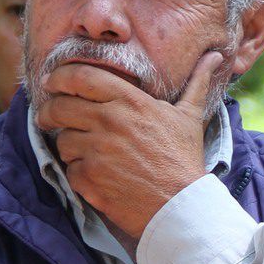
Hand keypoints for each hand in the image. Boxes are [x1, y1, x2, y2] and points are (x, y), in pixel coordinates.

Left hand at [36, 50, 229, 237]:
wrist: (181, 207)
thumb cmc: (184, 159)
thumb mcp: (190, 116)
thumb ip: (196, 82)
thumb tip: (215, 56)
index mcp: (130, 101)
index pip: (81, 76)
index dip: (59, 77)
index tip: (52, 82)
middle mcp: (109, 121)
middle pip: (60, 106)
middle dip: (48, 112)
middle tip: (49, 117)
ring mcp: (97, 151)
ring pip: (62, 140)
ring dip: (69, 146)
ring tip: (85, 152)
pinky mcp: (89, 179)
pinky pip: (69, 170)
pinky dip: (78, 173)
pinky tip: (96, 176)